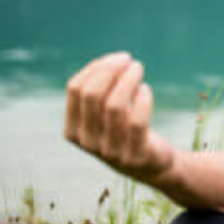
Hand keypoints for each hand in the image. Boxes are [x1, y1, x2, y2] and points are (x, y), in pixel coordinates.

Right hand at [65, 52, 174, 180]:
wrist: (149, 165)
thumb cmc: (125, 130)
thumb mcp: (105, 112)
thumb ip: (101, 90)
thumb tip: (110, 62)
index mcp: (73, 130)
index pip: (75, 89)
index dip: (96, 67)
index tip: (115, 58)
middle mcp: (87, 142)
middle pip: (92, 95)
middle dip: (111, 70)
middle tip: (128, 59)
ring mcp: (110, 151)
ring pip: (114, 106)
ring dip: (128, 80)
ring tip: (138, 67)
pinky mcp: (135, 155)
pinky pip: (136, 122)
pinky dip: (142, 100)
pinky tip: (145, 89)